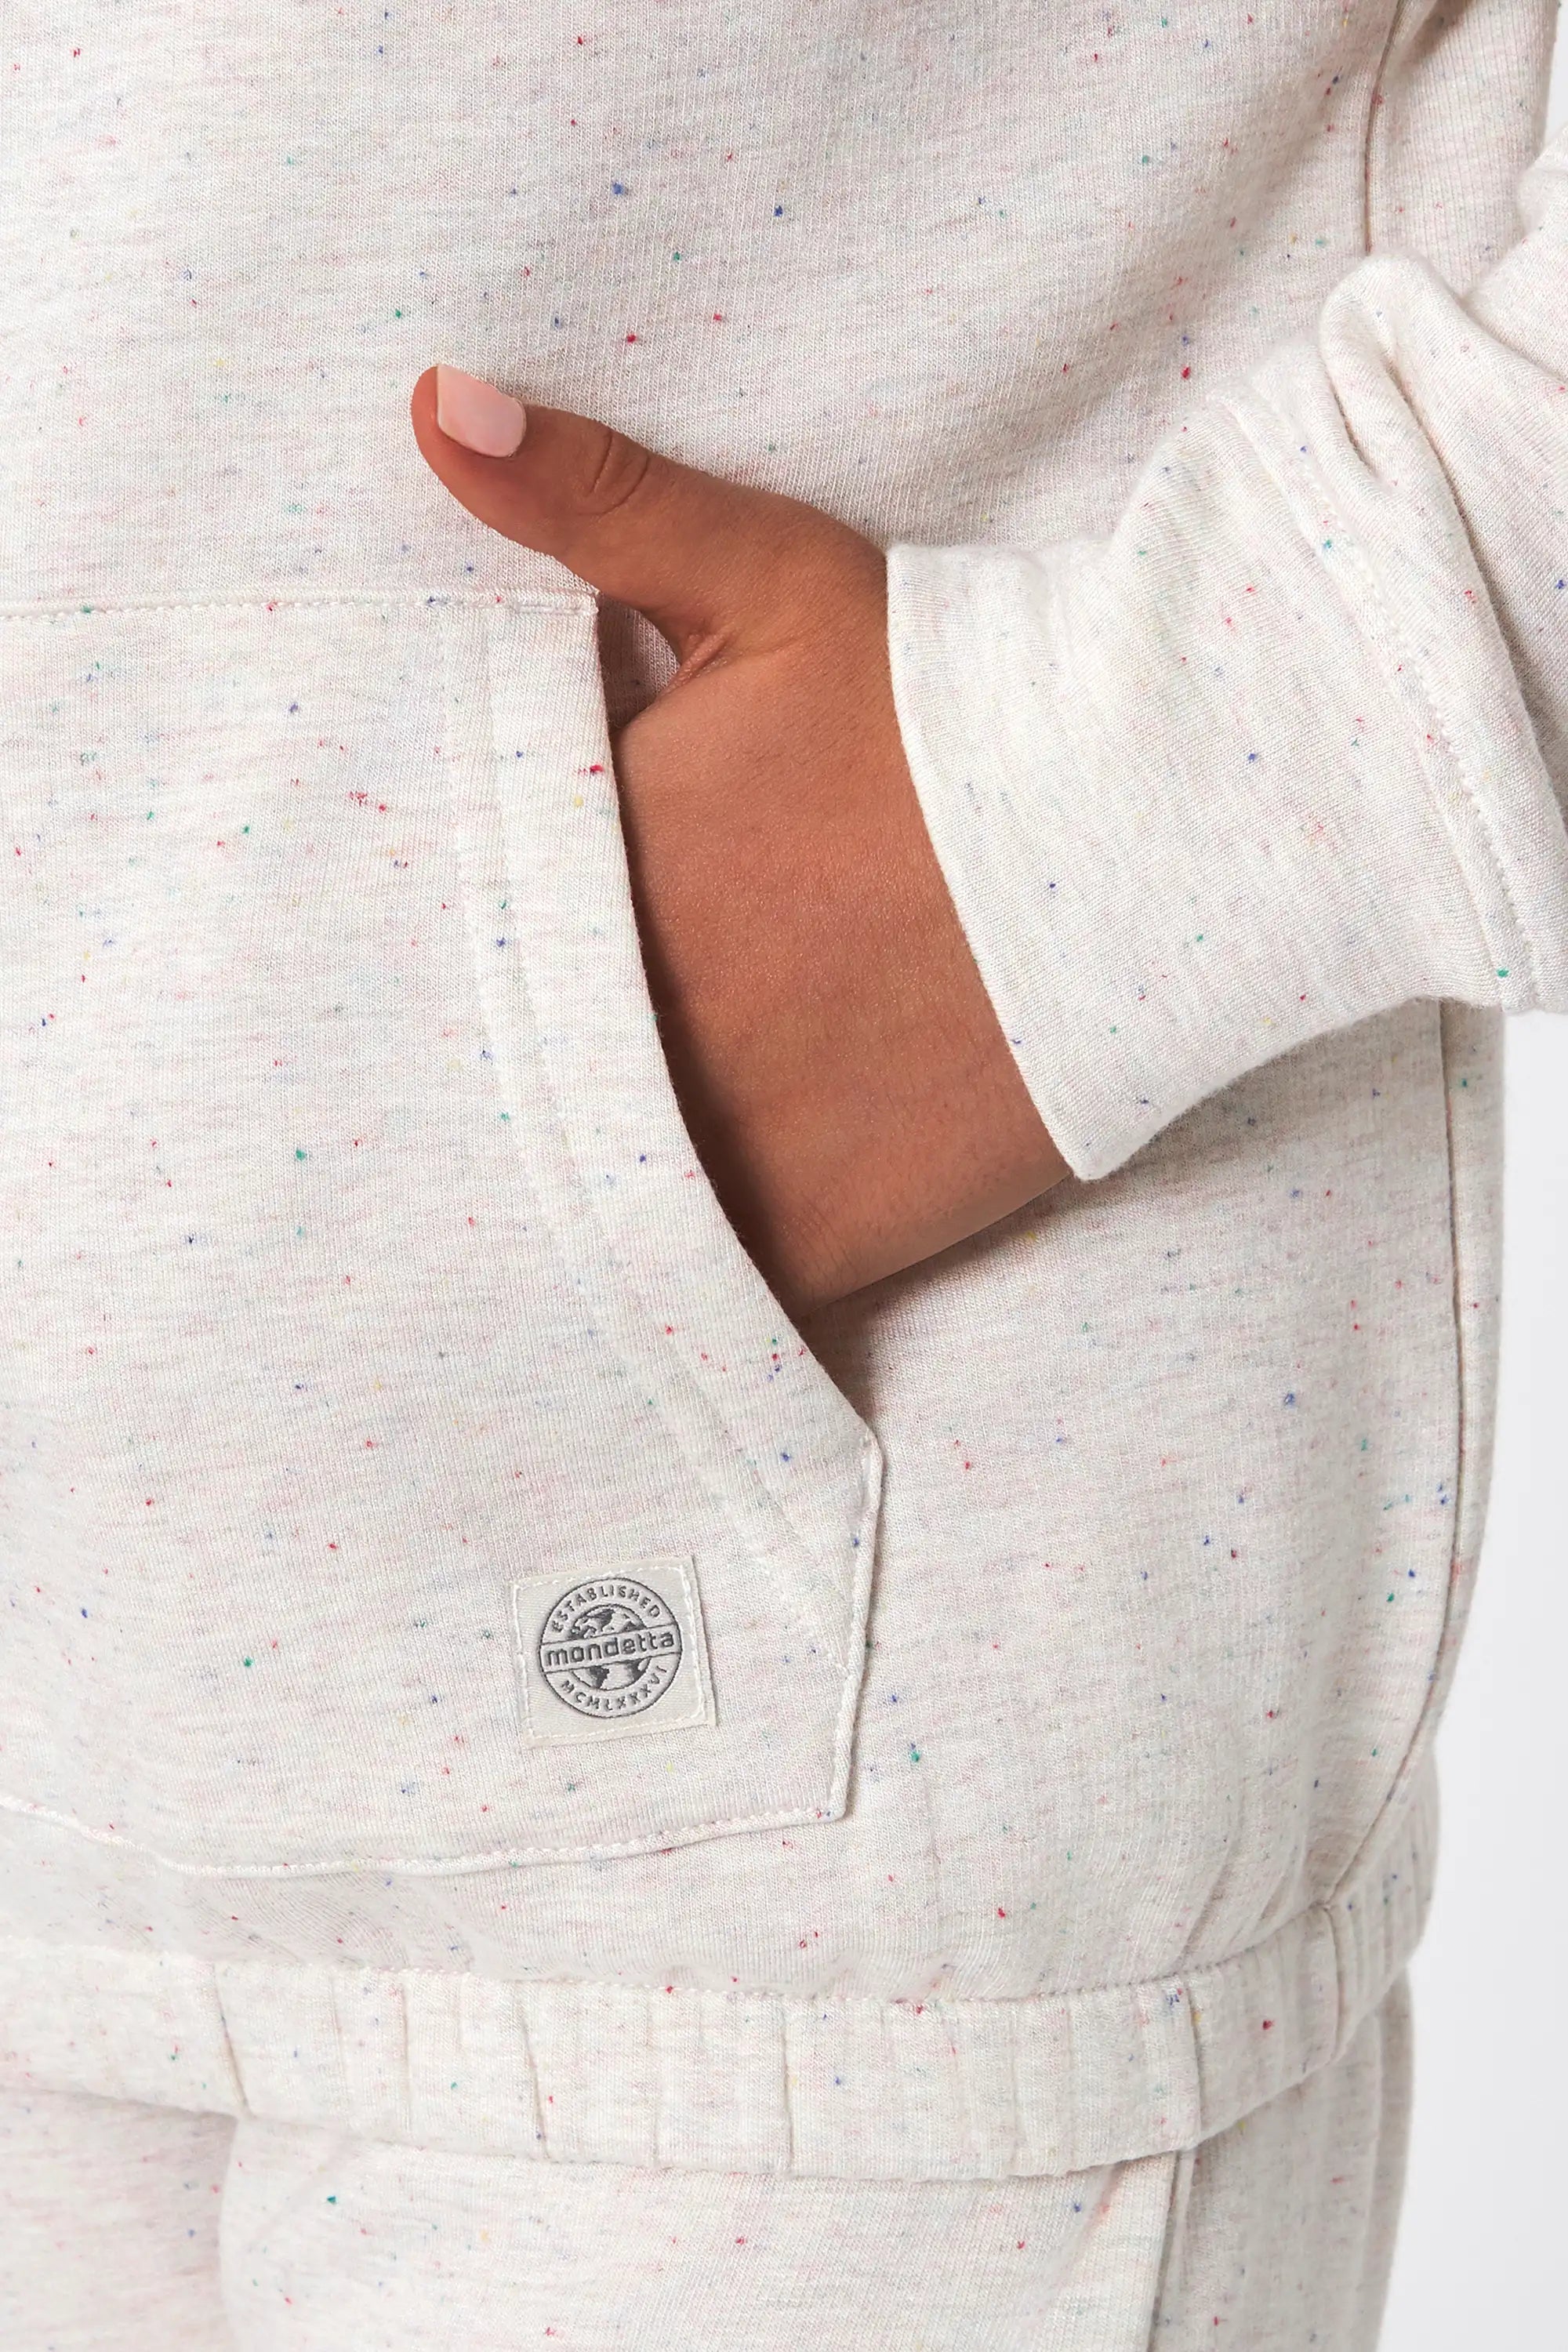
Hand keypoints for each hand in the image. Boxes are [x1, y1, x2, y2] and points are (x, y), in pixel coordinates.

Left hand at [411, 365, 1066, 1313]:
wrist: (1150, 834)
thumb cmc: (960, 701)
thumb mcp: (766, 581)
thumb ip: (593, 506)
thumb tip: (435, 406)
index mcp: (601, 868)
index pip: (471, 930)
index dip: (474, 951)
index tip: (485, 962)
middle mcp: (634, 1018)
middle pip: (515, 1075)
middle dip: (510, 1075)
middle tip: (520, 1082)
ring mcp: (720, 1139)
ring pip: (585, 1200)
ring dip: (572, 1192)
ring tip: (571, 1183)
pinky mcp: (809, 1231)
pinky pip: (695, 1290)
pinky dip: (667, 1286)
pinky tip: (655, 1268)